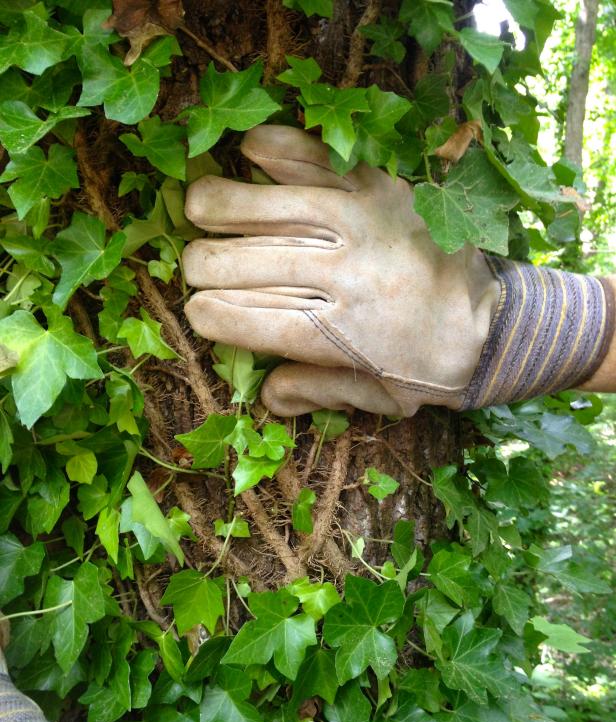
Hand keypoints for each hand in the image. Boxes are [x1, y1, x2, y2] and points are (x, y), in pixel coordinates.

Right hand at [182, 125, 613, 413]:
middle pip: (238, 264)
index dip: (207, 315)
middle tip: (199, 268)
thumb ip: (315, 393)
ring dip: (217, 206)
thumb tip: (263, 391)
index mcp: (335, 333)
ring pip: (263, 207)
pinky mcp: (378, 185)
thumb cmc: (430, 368)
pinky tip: (248, 153)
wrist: (497, 323)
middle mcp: (340, 274)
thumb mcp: (375, 400)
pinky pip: (313, 157)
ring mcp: (359, 222)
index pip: (241, 318)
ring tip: (199, 209)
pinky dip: (275, 150)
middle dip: (202, 266)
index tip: (198, 313)